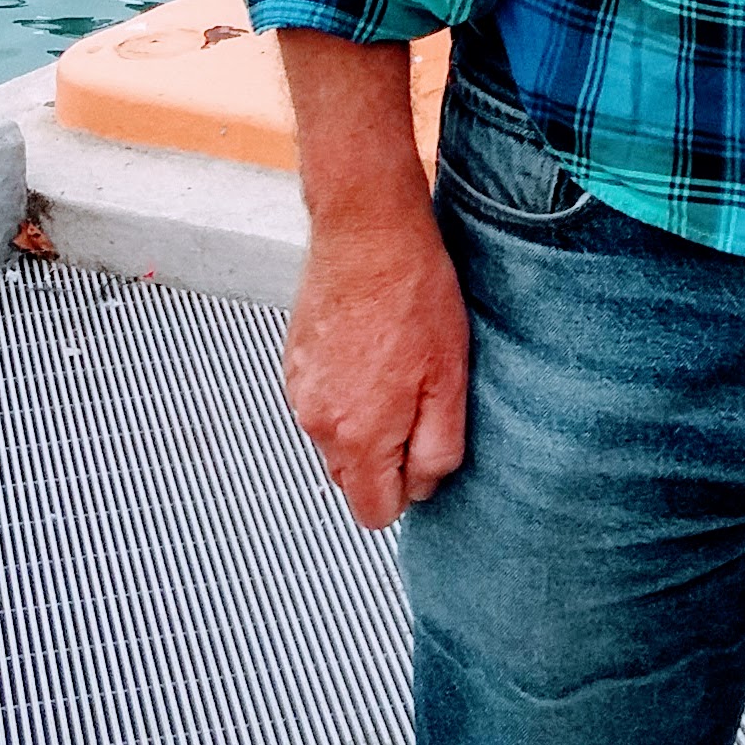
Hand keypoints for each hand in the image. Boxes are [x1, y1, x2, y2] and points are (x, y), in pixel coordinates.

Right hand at [282, 204, 470, 527]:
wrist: (367, 232)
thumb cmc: (414, 296)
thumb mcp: (451, 378)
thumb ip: (437, 448)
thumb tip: (424, 488)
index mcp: (357, 437)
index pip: (373, 512)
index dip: (406, 492)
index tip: (426, 454)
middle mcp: (317, 422)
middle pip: (352, 476)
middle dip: (386, 455)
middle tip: (420, 398)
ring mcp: (298, 391)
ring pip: (337, 436)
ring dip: (367, 417)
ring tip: (399, 363)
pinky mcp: (294, 362)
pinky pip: (323, 399)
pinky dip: (347, 386)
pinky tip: (374, 344)